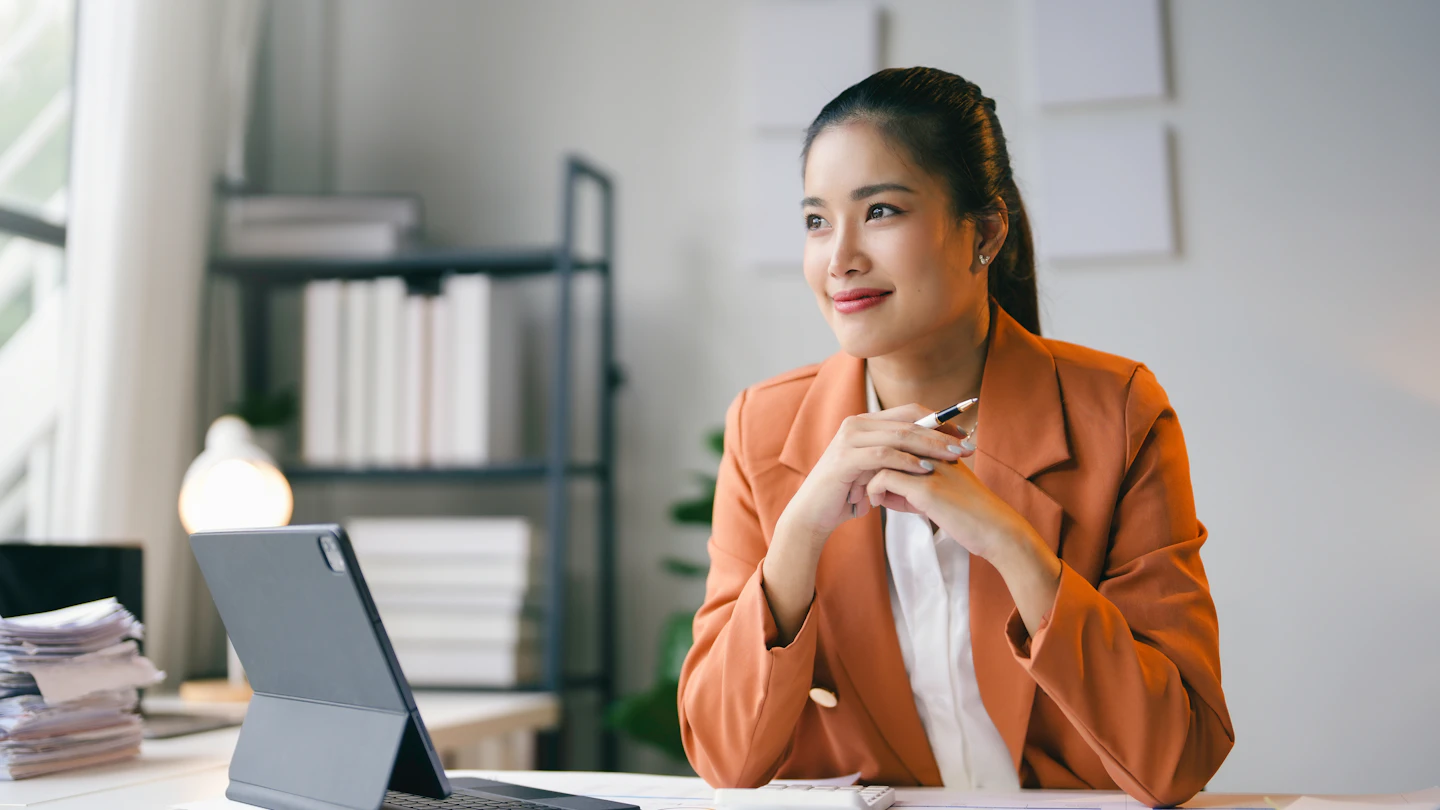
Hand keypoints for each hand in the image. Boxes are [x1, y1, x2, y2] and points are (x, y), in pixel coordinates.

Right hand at [778, 404, 973, 544]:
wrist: (814, 513)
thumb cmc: (848, 494)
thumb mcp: (877, 471)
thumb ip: (898, 457)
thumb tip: (935, 452)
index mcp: (866, 423)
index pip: (910, 412)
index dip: (939, 420)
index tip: (965, 435)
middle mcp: (856, 424)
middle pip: (908, 421)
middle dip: (942, 433)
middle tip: (967, 446)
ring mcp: (848, 439)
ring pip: (898, 435)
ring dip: (930, 446)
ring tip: (954, 457)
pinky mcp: (844, 458)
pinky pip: (882, 455)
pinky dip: (907, 461)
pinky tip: (926, 469)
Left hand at [864, 454, 1062, 634]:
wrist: (998, 532)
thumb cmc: (970, 517)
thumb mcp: (940, 494)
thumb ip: (914, 486)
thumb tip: (886, 489)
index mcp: (939, 448)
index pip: (898, 436)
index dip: (880, 454)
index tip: (867, 473)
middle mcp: (934, 451)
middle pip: (887, 442)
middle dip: (868, 463)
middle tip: (857, 482)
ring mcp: (930, 466)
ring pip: (882, 457)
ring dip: (867, 476)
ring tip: (865, 495)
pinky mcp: (926, 488)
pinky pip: (884, 479)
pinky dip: (874, 490)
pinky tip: (877, 504)